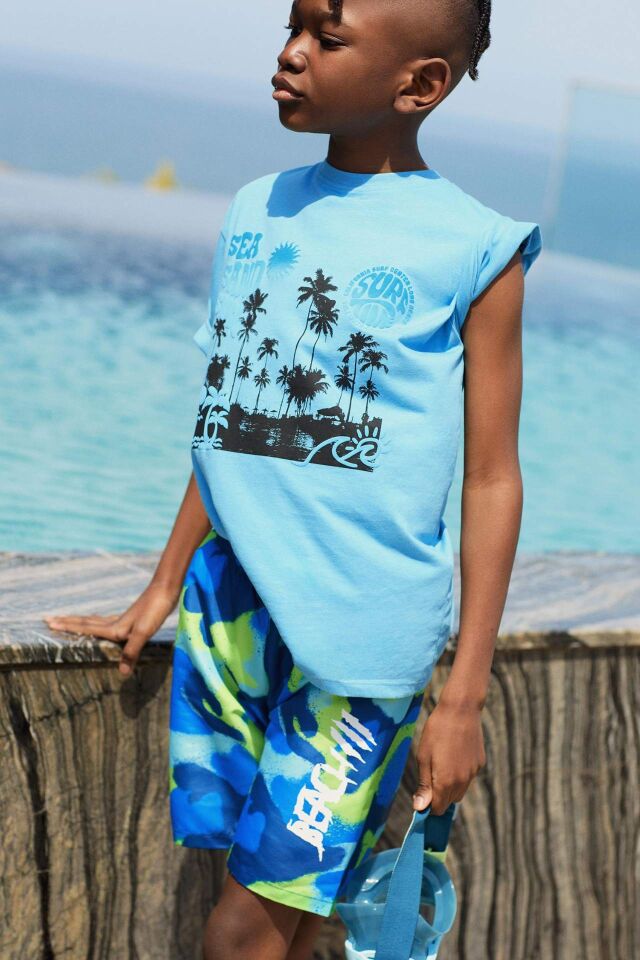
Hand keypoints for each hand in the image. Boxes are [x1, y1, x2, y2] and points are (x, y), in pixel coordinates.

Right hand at [43, 580, 180, 677]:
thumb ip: (132, 652)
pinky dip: (98, 623)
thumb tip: (122, 674)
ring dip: (80, 621)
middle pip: (85, 622)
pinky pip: (107, 621)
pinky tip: (102, 624)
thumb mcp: (144, 632)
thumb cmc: (155, 610)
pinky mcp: (132, 617)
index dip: (68, 627)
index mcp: (115, 628)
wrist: (166, 590)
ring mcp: (123, 619)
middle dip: (67, 622)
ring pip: (95, 621)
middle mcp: (115, 623)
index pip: (86, 628)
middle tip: (48, 619)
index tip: (49, 623)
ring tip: (67, 621)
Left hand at [412, 694, 485, 813]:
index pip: (438, 808)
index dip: (428, 805)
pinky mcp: (480, 763)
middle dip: (439, 796)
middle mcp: (463, 781)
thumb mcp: (424, 756)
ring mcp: (473, 772)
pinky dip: (460, 774)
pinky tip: (453, 755)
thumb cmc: (437, 731)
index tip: (421, 794)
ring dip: (450, 786)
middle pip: (450, 801)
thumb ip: (424, 784)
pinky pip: (468, 777)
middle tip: (429, 775)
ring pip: (460, 790)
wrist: (461, 709)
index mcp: (446, 782)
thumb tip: (420, 808)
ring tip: (441, 763)